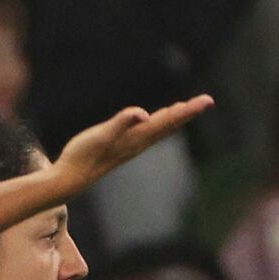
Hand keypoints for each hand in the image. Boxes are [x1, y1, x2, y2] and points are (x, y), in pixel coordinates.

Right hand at [51, 96, 215, 193]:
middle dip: (188, 112)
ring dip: (176, 117)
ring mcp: (131, 145)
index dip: (188, 110)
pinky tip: (157, 120)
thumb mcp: (101, 135)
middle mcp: (138, 142)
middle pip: (169, 124)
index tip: (207, 101)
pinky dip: (158, 123)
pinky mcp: (121, 146)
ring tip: (189, 107)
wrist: (70, 179)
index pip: (168, 121)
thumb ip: (122, 123)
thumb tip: (144, 114)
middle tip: (208, 100)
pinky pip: (148, 132)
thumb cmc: (83, 156)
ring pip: (160, 128)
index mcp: (137, 137)